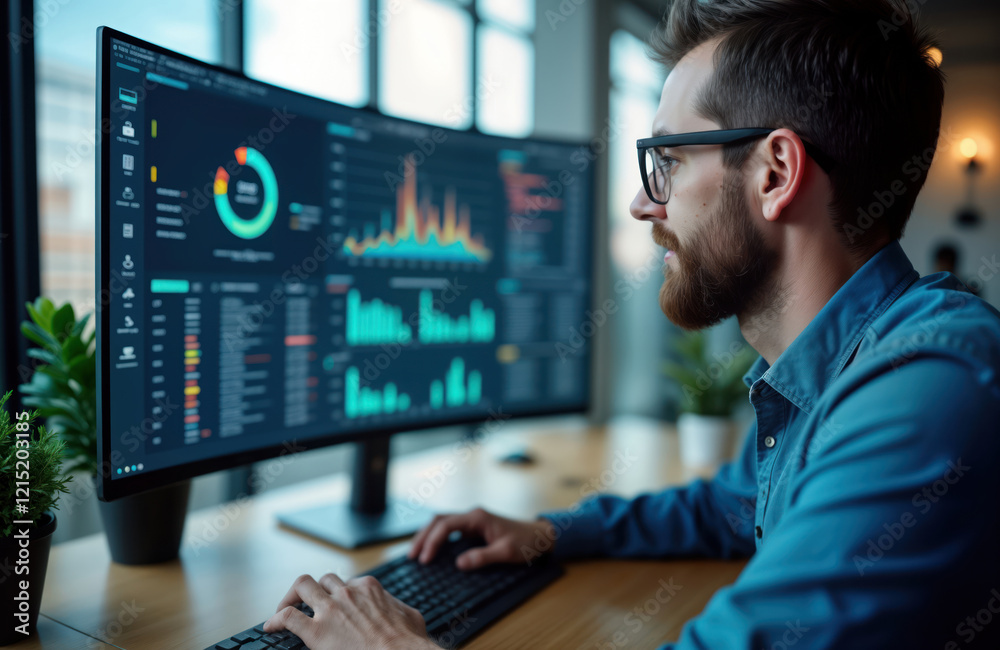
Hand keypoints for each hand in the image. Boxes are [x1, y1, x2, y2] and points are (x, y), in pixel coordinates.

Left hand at [263, 573, 436, 649]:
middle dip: (313, 588)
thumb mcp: (410, 616)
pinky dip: (277, 619)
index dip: (339, 594)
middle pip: (322, 579)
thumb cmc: (409, 642)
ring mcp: (330, 610)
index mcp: (368, 588)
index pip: (348, 582)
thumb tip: (402, 615)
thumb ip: (398, 609)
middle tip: (306, 601)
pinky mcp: (317, 632)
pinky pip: (288, 617)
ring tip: (284, 607)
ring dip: (291, 596)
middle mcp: (347, 593)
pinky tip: (271, 626)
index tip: (336, 604)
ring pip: (302, 586)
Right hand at [408, 507, 555, 569]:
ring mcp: (471, 520)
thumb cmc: (525, 542)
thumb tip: (459, 563)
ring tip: (415, 553)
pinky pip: (448, 529)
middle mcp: (472, 515)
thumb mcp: (506, 552)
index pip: (447, 524)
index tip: (425, 558)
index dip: (433, 540)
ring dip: (427, 535)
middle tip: (412, 556)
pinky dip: (437, 537)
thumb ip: (483, 557)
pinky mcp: (472, 528)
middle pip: (439, 520)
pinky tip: (430, 550)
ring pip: (441, 522)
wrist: (538, 535)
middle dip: (423, 536)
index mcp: (477, 517)